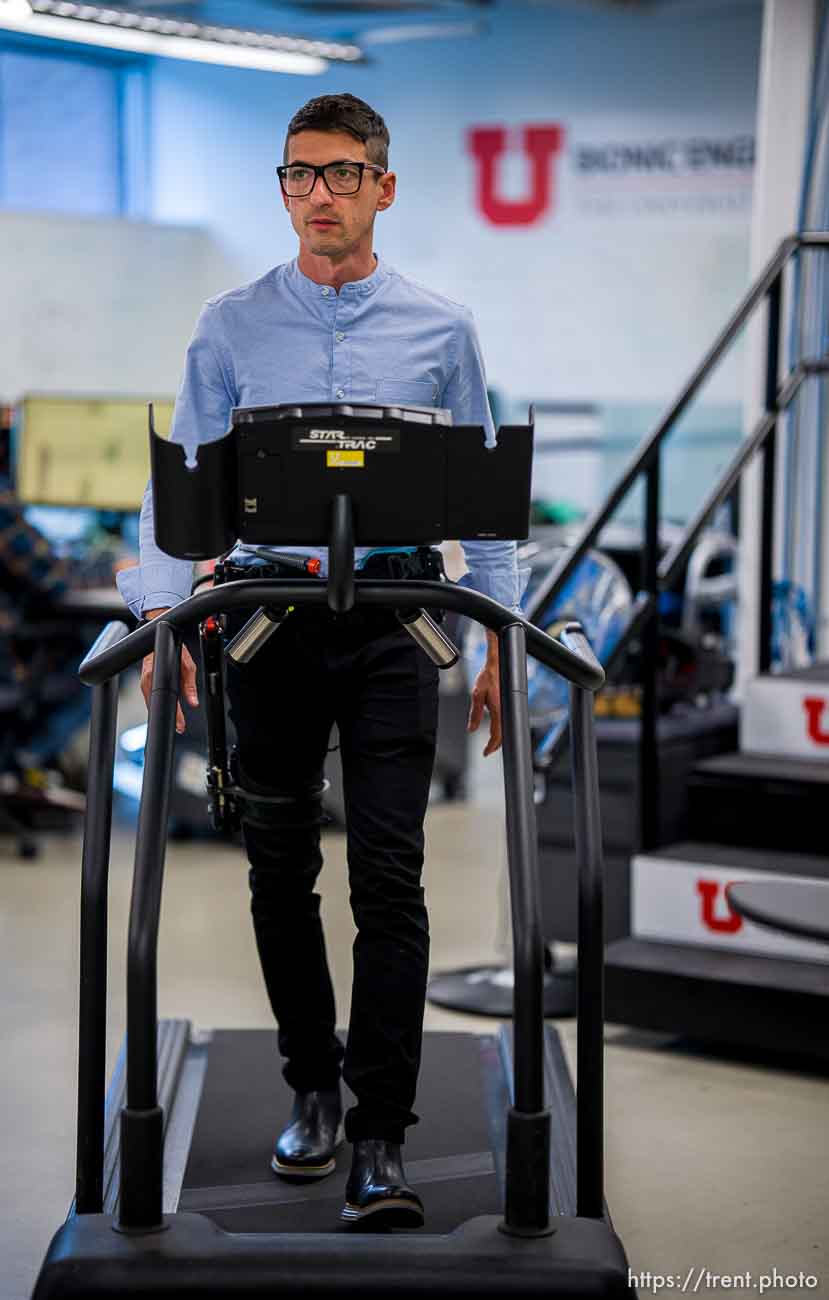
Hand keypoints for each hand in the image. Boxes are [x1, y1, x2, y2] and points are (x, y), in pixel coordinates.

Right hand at [140, 608, 198, 733]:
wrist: (157, 633)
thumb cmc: (172, 647)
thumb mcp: (187, 664)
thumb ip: (190, 685)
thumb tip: (193, 702)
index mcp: (156, 676)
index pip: (167, 701)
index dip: (175, 715)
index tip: (181, 725)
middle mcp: (147, 680)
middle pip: (156, 706)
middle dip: (168, 717)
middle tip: (179, 727)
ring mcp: (144, 681)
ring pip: (152, 702)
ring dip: (163, 712)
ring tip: (176, 722)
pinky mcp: (145, 681)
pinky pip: (150, 696)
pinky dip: (157, 704)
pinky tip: (166, 709)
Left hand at [467, 631, 501, 755]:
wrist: (498, 663)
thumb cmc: (488, 676)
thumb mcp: (476, 694)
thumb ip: (475, 713)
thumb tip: (471, 729)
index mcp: (498, 710)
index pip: (497, 735)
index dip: (491, 746)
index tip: (485, 753)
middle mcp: (505, 710)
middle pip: (504, 734)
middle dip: (496, 745)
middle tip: (488, 750)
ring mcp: (508, 706)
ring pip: (506, 727)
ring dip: (500, 737)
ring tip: (491, 743)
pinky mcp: (509, 703)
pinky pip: (507, 719)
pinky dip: (502, 727)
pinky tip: (497, 728)